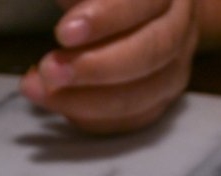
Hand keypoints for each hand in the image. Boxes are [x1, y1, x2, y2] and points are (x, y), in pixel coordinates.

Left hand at [20, 0, 198, 133]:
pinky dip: (92, 117)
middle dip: (96, 67)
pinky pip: (132, 118)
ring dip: (87, 100)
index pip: (145, 2)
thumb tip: (67, 5)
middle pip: (153, 52)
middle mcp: (181, 25)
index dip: (107, 19)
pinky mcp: (162, 98)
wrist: (134, 12)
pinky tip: (58, 104)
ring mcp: (176, 66)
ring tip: (39, 90)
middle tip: (49, 70)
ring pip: (144, 94)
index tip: (64, 33)